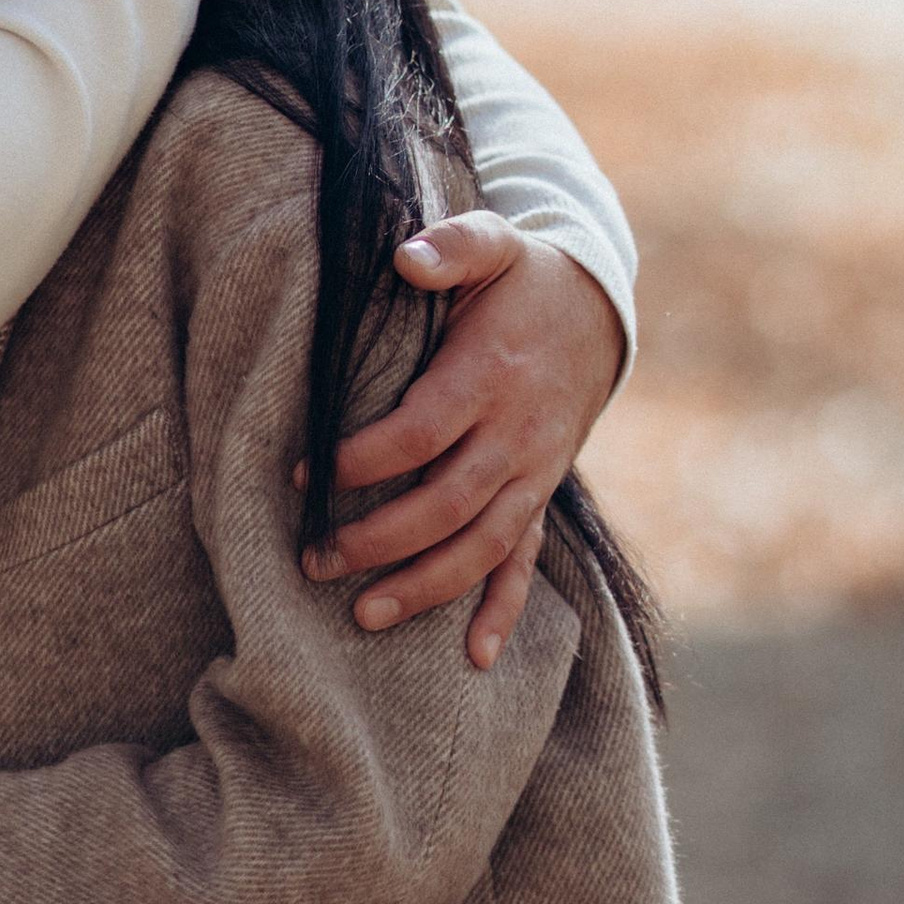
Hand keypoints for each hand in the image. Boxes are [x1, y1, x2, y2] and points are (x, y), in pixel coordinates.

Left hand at [303, 220, 624, 666]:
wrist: (597, 314)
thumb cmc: (522, 281)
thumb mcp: (494, 245)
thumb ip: (453, 247)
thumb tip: (406, 258)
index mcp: (491, 376)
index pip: (420, 432)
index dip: (362, 459)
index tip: (307, 475)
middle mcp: (517, 436)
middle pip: (445, 504)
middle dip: (378, 541)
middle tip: (313, 561)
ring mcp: (533, 475)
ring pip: (482, 546)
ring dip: (426, 586)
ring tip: (364, 615)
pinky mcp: (539, 496)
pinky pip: (524, 560)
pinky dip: (504, 610)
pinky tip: (477, 657)